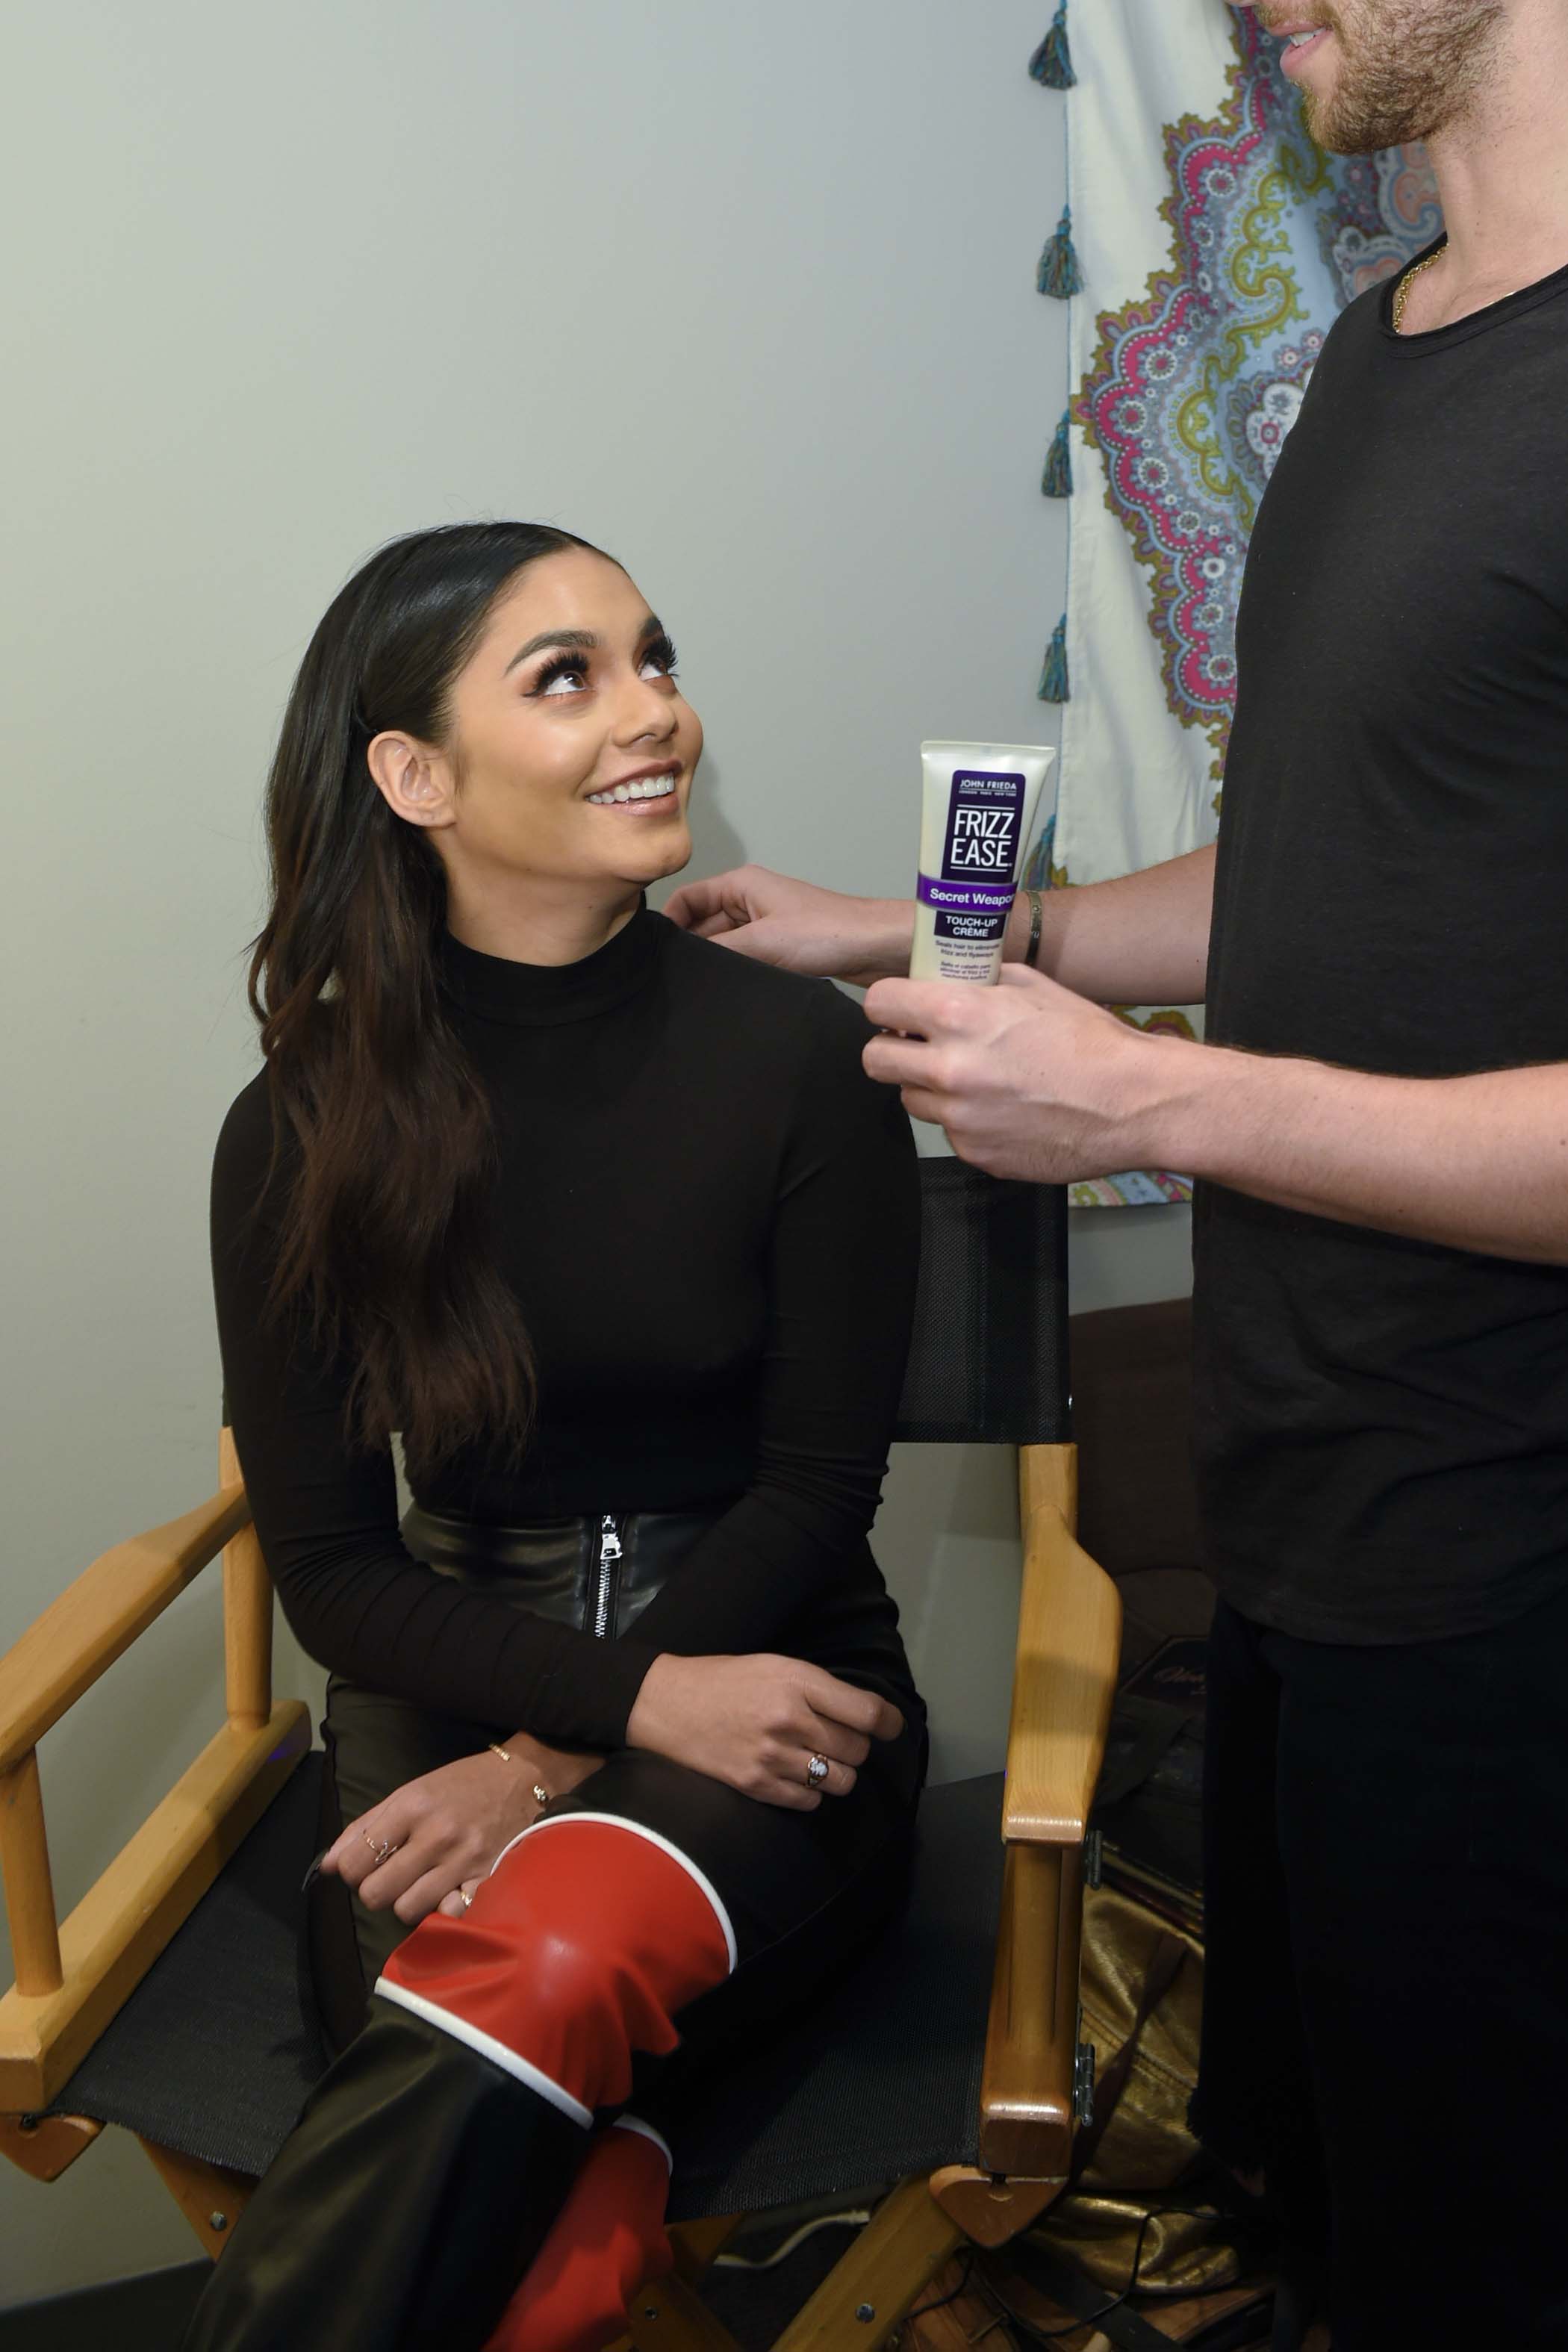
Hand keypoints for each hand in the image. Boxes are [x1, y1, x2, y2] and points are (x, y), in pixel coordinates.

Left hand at [323, 1735, 603, 1927]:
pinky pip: (449, 1915)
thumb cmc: (462, 1784)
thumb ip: (368, 1825)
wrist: (526, 1778)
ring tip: (420, 1884)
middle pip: (376, 1893)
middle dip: (376, 1891)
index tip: (363, 1866)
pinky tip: (449, 1890)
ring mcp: (464, 1860)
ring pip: (407, 1910)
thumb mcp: (412, 1791)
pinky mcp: (489, 1879)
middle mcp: (436, 1834)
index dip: (351, 1870)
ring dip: (408, 1902)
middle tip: (391, 1878)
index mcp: (412, 1807)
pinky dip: (444, 1909)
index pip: (355, 1861)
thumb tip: (327, 1865)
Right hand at [625, 1653, 903, 1809]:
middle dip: (855, 1747)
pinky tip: (795, 1775)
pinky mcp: (756, 1786)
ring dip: (837, 1773)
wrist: (665, 1704)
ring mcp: (772, 1757)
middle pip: (857, 1750)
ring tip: (819, 1760)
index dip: (888, 1722)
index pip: (866, 1711)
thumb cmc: (723, 1679)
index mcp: (797, 1681)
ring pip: (840, 1780)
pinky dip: (811, 1792)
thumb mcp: (775, 1666)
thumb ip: (817, 1688)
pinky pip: (810, 1800)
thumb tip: (864, 1714)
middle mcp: (790, 1719)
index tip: (890, 1727)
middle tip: (837, 1739)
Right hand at [663, 866, 912, 987]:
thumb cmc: (827, 932)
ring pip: (724, 946)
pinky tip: (731, 993)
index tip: (656, 953)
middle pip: (702, 925)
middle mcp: (750, 901)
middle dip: (692, 950)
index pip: (687, 899)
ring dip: (718, 964)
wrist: (876, 947)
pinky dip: (738, 973)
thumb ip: (718, 953)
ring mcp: (766, 925)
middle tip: (677, 980)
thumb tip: (683, 967)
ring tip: (702, 989)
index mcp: (741, 885)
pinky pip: (746, 959)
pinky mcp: (781, 948)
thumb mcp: (761, 943)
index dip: (669, 924)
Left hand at [861, 964, 1201, 1181]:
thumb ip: (982, 983)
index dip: (887, 1005)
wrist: (1133, 1103)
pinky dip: (967, 1121)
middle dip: (892, 1049)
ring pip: (911, 1099)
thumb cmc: (1091, 1040)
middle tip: (917, 1047)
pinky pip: (950, 1132)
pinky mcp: (975, 1153)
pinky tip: (1004, 1109)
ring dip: (930, 1087)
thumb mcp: (1036, 988)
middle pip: (875, 1059)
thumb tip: (952, 980)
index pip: (878, 1003)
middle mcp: (948, 1069)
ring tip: (974, 1079)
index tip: (898, 1010)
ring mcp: (959, 1118)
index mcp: (957, 1016)